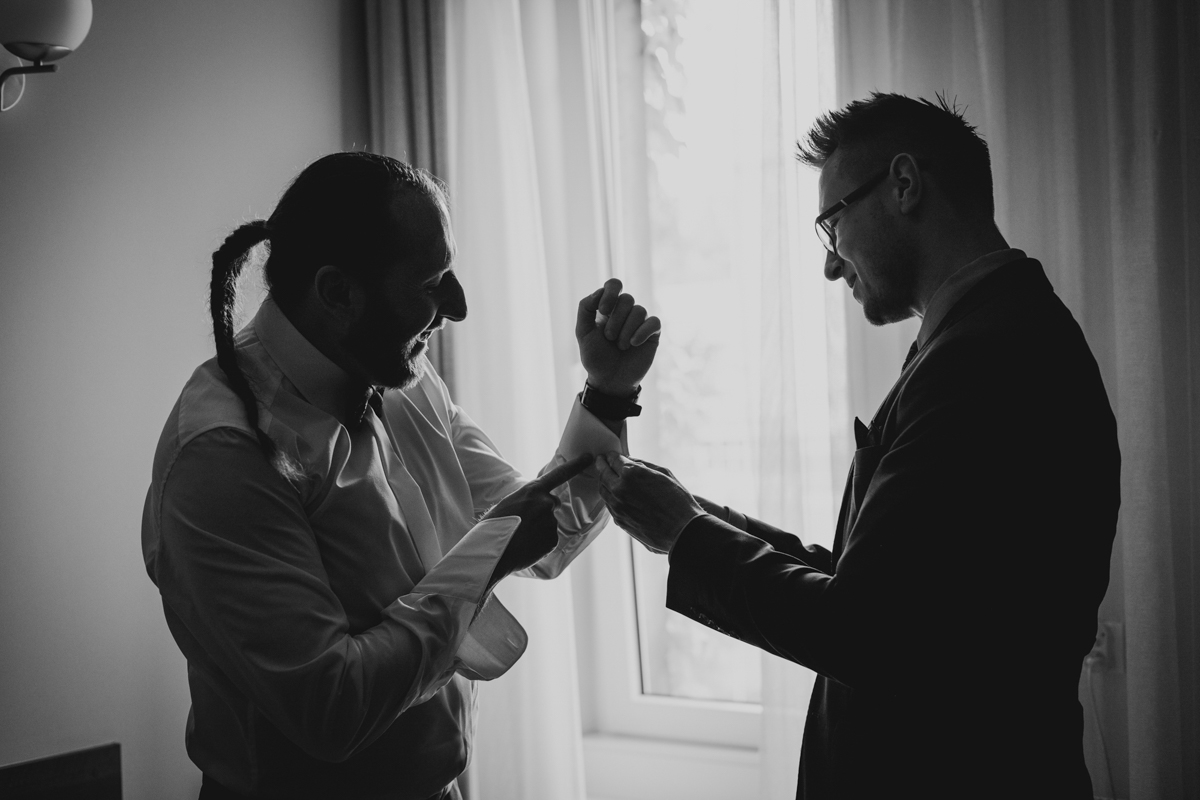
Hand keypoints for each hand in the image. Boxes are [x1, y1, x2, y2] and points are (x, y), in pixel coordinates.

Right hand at [483, 454, 591, 590]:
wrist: (490, 551)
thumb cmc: (494, 526)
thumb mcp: (509, 503)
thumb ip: (528, 500)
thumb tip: (535, 507)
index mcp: (533, 490)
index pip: (559, 474)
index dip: (575, 465)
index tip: (589, 457)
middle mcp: (546, 503)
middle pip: (551, 504)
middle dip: (541, 512)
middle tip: (521, 523)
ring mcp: (551, 522)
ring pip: (548, 525)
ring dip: (537, 531)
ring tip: (519, 537)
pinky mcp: (552, 540)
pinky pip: (548, 540)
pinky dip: (539, 544)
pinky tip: (525, 546)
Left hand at [576, 278, 660, 395]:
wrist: (609, 380)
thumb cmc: (595, 357)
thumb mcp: (583, 332)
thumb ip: (585, 308)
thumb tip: (600, 290)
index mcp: (608, 307)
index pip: (614, 285)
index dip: (610, 293)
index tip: (603, 311)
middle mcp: (625, 312)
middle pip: (627, 298)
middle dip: (616, 319)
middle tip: (609, 338)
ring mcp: (639, 322)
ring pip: (639, 310)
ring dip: (626, 330)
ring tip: (620, 346)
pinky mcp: (652, 334)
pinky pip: (653, 322)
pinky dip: (642, 332)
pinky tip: (634, 344)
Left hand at [594, 452, 703, 553]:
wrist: (682, 531)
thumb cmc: (678, 500)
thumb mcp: (664, 474)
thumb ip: (643, 465)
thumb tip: (629, 460)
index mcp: (631, 473)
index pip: (614, 460)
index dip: (611, 456)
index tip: (610, 454)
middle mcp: (619, 489)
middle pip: (604, 473)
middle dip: (602, 465)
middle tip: (601, 460)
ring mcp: (617, 506)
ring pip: (603, 490)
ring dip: (603, 481)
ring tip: (605, 476)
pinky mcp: (619, 520)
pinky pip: (609, 505)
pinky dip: (609, 496)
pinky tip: (614, 493)